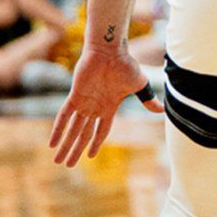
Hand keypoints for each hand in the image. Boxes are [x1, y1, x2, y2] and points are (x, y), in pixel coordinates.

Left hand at [50, 47, 162, 167]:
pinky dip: (58, 129)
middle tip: (66, 165)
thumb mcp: (140, 85)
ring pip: (73, 129)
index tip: (89, 156)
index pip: (100, 131)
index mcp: (109, 107)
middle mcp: (95, 107)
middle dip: (75, 150)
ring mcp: (84, 102)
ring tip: (58, 160)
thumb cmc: (126, 66)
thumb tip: (163, 109)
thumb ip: (147, 99)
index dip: (95, 143)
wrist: (111, 51)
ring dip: (65, 145)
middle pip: (83, 134)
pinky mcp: (75, 95)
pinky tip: (53, 142)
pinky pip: (64, 116)